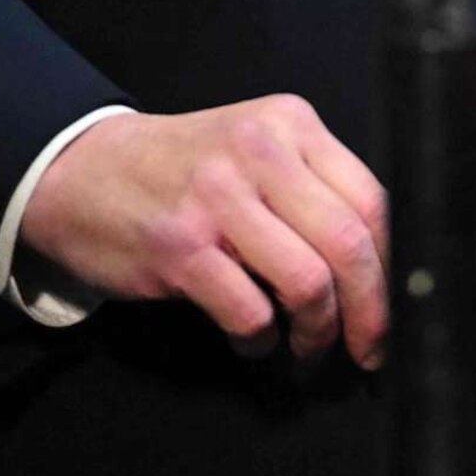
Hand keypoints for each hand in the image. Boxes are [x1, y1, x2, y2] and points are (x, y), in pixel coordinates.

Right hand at [18, 95, 388, 367]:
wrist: (83, 169)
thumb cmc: (184, 170)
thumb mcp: (255, 151)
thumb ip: (312, 188)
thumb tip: (381, 267)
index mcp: (290, 124)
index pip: (371, 201)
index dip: (392, 269)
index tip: (392, 312)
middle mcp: (258, 151)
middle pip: (349, 245)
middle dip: (370, 314)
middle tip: (367, 352)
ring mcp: (217, 198)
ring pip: (308, 283)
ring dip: (317, 334)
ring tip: (304, 348)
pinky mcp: (179, 246)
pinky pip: (250, 311)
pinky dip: (261, 340)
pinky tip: (252, 338)